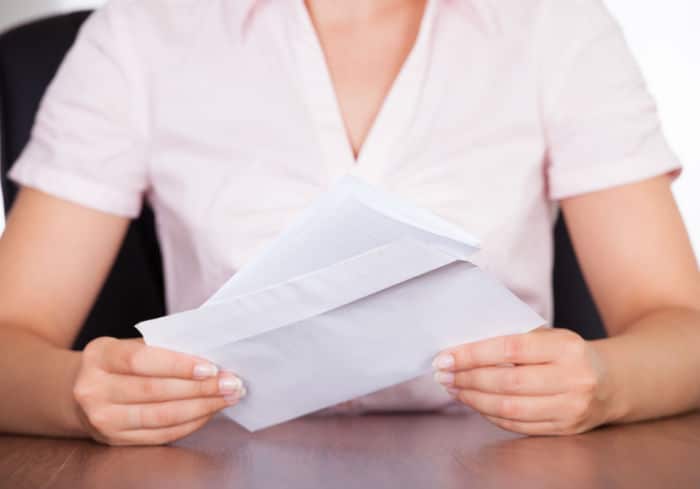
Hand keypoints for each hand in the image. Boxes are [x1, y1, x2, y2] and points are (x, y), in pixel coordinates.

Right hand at [73, 337, 244, 445]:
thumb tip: (210, 353)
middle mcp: (94, 389)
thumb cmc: (119, 362)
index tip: (211, 367)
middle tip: (232, 383)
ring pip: (161, 416)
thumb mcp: (129, 345)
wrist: (82, 390)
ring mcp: (102, 418)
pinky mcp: (115, 440)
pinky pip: (160, 435)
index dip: (179, 365)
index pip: (142, 360)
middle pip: (155, 391)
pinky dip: (190, 423)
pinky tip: (209, 412)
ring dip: (201, 407)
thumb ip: (163, 347)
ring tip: (227, 398)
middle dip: (200, 388)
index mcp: (100, 356)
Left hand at [432, 328, 612, 434]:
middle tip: (443, 375)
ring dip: (474, 400)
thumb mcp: (549, 337)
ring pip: (510, 408)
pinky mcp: (565, 428)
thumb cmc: (567, 354)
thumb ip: (514, 340)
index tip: (446, 356)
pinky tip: (474, 403)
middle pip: (507, 382)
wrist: (611, 381)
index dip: (473, 354)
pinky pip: (518, 425)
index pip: (510, 349)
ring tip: (454, 389)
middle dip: (468, 379)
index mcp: (566, 347)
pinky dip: (490, 415)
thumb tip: (462, 349)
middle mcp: (573, 378)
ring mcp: (570, 407)